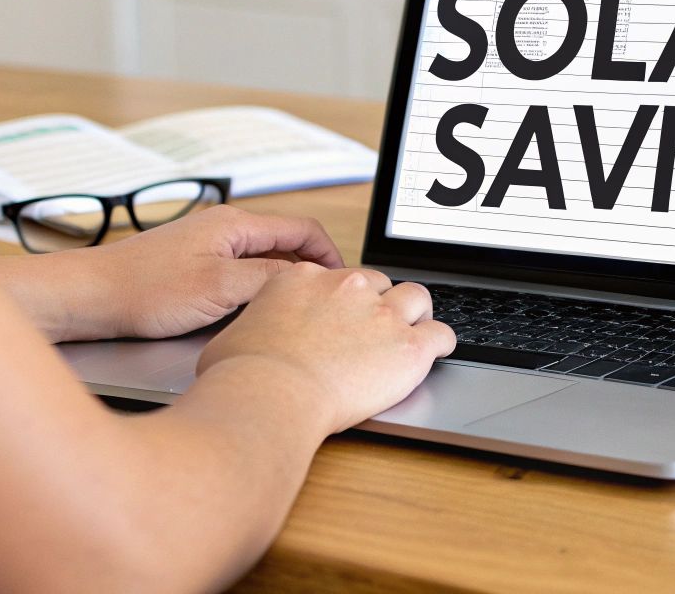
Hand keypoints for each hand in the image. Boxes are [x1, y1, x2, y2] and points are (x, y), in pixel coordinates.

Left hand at [0, 205, 349, 342]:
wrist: (88, 299)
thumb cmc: (143, 290)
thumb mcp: (218, 288)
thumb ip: (269, 280)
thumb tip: (308, 281)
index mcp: (235, 224)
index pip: (304, 229)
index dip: (330, 257)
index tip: (344, 284)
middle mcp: (224, 229)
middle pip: (286, 245)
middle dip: (310, 272)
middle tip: (325, 303)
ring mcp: (208, 248)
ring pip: (263, 263)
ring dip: (283, 285)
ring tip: (294, 313)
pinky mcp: (194, 269)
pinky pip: (241, 275)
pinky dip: (257, 292)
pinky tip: (254, 317)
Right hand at [197, 269, 455, 432]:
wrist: (270, 396)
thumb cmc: (243, 375)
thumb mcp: (233, 336)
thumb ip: (254, 328)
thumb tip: (246, 341)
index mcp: (304, 279)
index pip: (338, 278)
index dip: (343, 300)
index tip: (343, 317)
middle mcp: (347, 287)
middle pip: (378, 283)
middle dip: (379, 304)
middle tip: (376, 329)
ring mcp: (381, 314)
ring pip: (417, 297)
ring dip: (416, 314)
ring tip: (413, 332)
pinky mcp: (407, 345)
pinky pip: (441, 334)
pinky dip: (441, 342)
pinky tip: (436, 351)